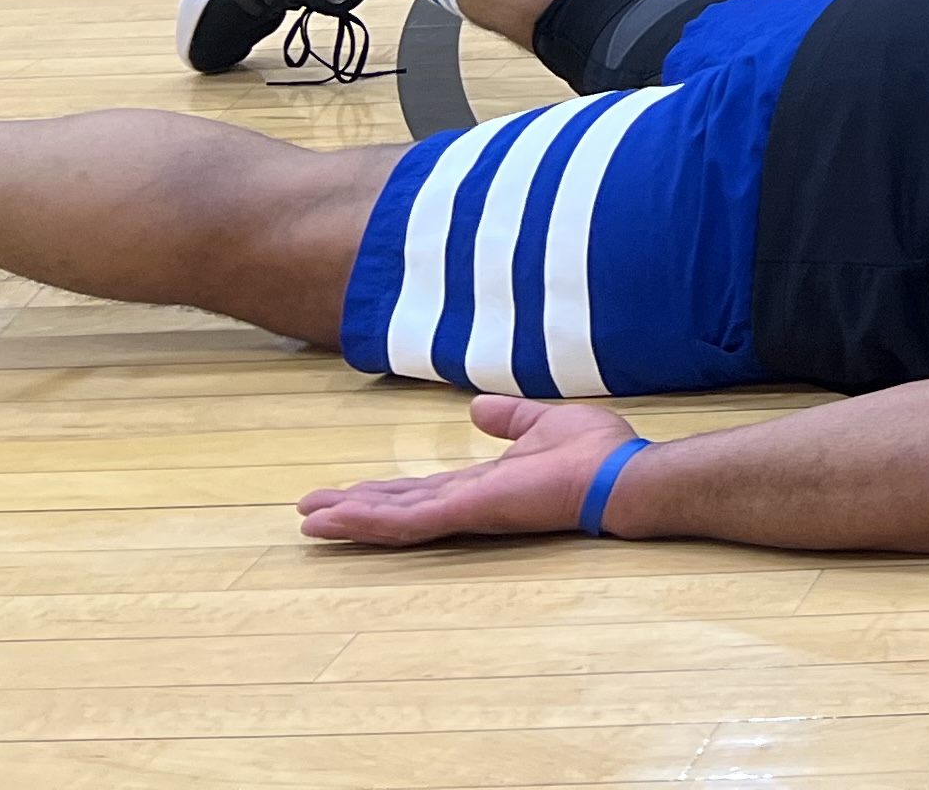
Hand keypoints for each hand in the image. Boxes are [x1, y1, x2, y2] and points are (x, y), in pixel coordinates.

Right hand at [299, 396, 638, 549]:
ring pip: (393, 518)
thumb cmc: (594, 452)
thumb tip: (478, 408)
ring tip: (310, 521)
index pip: (422, 491)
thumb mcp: (545, 423)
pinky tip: (338, 520)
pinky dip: (370, 521)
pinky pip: (408, 521)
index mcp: (484, 483)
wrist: (618, 475)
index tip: (348, 492)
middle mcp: (468, 502)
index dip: (384, 493)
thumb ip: (510, 419)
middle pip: (398, 506)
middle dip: (355, 508)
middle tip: (310, 512)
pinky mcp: (468, 513)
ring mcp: (465, 512)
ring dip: (351, 518)